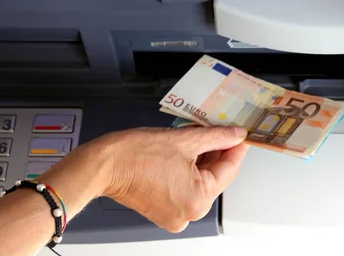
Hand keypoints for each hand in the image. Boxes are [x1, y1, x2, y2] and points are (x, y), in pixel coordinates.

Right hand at [99, 126, 248, 232]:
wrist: (103, 165)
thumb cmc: (134, 156)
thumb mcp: (184, 140)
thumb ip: (216, 137)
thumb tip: (236, 135)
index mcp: (198, 201)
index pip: (229, 171)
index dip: (236, 148)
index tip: (241, 135)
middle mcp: (188, 214)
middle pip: (214, 177)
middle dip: (216, 152)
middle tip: (220, 130)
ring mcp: (175, 214)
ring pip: (199, 181)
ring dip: (201, 159)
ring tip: (199, 135)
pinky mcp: (163, 209)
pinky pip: (184, 186)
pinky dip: (187, 169)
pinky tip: (186, 149)